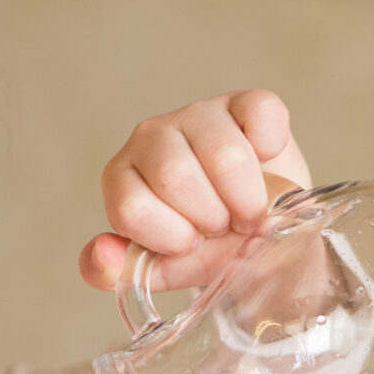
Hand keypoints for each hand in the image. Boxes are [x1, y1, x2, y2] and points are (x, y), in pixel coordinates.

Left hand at [80, 89, 312, 292]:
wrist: (258, 228)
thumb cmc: (206, 245)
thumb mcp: (163, 268)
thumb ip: (121, 271)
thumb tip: (102, 254)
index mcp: (121, 176)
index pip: (131, 208)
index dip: (172, 238)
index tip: (191, 242)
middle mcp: (152, 136)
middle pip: (174, 175)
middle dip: (210, 218)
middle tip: (222, 226)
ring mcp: (199, 114)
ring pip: (224, 156)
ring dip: (246, 199)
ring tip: (246, 209)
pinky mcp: (245, 102)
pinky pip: (262, 115)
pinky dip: (270, 148)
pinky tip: (265, 166)